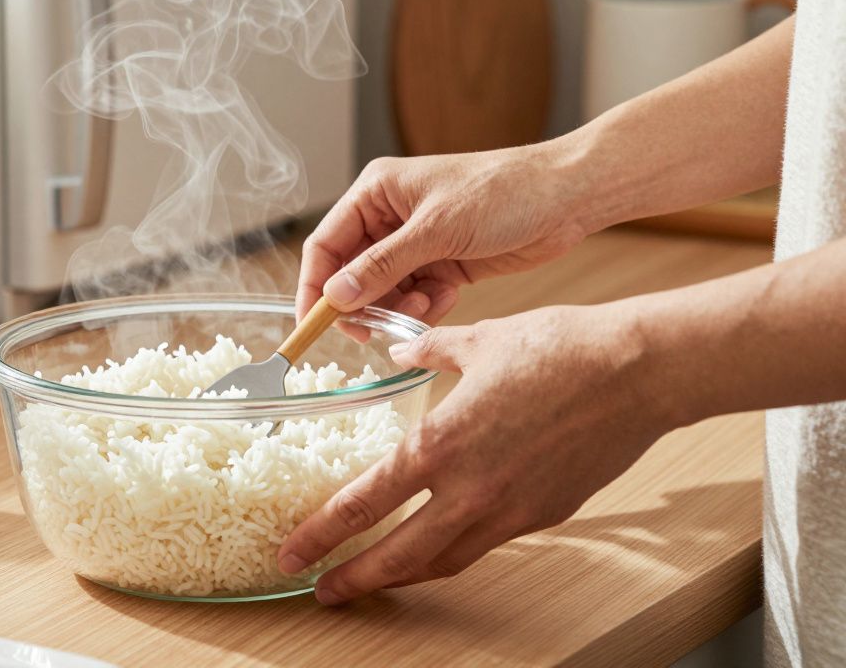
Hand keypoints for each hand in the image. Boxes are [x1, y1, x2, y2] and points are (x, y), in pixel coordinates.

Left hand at [276, 303, 679, 604]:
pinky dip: (455, 550)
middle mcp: (468, 490)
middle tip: (322, 591)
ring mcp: (510, 511)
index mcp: (439, 445)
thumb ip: (429, 351)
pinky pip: (487, 543)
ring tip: (374, 580)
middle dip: (353, 579)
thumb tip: (401, 350)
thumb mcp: (478, 339)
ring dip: (403, 575)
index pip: (362, 505)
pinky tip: (442, 544)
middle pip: (397, 556)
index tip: (293, 554)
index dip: (320, 535)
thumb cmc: (558, 348)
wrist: (637, 372)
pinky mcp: (545, 516)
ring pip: (443, 561)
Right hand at [298, 141, 590, 324]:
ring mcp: (417, 242)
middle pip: (352, 274)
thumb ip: (382, 266)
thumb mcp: (436, 230)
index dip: (316, 286)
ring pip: (385, 291)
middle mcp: (390, 217)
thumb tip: (336, 297)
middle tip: (377, 329)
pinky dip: (427, 307)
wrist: (567, 198)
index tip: (316, 324)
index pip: (326, 245)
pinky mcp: (443, 263)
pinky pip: (416, 297)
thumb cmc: (503, 192)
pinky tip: (449, 296)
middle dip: (365, 302)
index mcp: (377, 192)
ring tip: (428, 304)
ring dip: (400, 308)